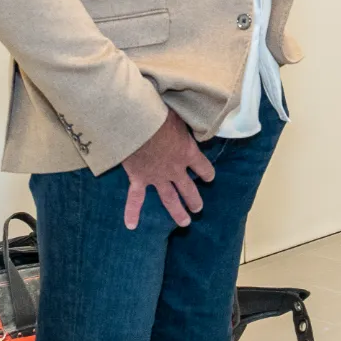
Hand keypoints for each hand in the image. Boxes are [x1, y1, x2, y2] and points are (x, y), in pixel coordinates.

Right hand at [121, 108, 214, 229]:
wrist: (136, 124)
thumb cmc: (159, 115)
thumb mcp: (181, 117)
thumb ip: (187, 123)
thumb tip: (192, 116)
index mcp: (188, 153)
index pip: (204, 167)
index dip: (207, 173)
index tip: (209, 178)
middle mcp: (175, 169)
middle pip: (188, 188)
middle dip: (194, 199)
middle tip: (198, 209)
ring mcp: (157, 177)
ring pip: (169, 198)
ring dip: (177, 212)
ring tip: (185, 223)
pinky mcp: (139, 179)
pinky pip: (135, 199)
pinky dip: (132, 212)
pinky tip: (131, 226)